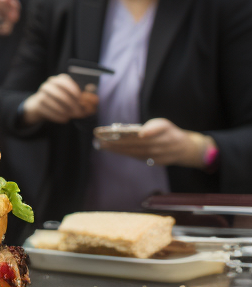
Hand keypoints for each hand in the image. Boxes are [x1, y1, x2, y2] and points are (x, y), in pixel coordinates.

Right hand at [21, 73, 99, 124]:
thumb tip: (95, 99)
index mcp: (59, 80)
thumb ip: (86, 98)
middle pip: (59, 93)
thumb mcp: (74, 97)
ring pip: (52, 103)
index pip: (64, 81)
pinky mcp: (37, 105)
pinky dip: (57, 116)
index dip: (73, 89)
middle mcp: (48, 85)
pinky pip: (47, 111)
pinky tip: (64, 119)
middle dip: (70, 104)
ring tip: (70, 116)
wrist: (42, 106)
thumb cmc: (62, 101)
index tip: (80, 98)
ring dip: (63, 111)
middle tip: (78, 112)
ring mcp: (41, 94)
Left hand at [97, 118, 211, 167]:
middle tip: (102, 139)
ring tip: (103, 145)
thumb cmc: (167, 132)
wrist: (184, 149)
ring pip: (138, 152)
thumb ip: (151, 127)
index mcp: (166, 129)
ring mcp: (161, 154)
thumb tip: (132, 132)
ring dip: (119, 149)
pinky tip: (114, 150)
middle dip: (121, 141)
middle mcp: (165, 142)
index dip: (150, 131)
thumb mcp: (163, 124)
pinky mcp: (158, 162)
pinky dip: (126, 153)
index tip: (141, 134)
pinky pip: (140, 157)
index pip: (158, 129)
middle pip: (141, 142)